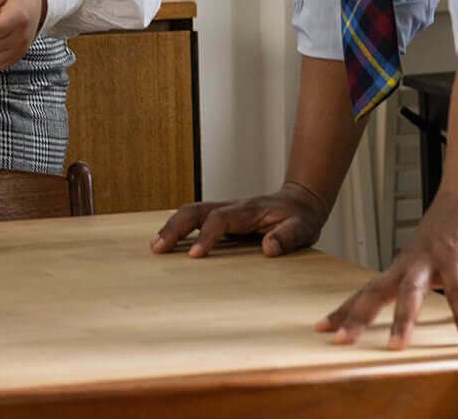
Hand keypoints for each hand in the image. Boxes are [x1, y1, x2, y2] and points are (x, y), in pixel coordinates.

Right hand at [150, 182, 328, 257]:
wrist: (300, 202)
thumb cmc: (300, 218)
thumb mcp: (302, 229)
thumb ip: (287, 237)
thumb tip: (269, 248)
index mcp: (247, 211)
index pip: (219, 220)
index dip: (206, 237)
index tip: (193, 255)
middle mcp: (231, 207)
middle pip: (194, 210)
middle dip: (174, 227)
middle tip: (157, 248)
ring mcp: (224, 211)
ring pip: (190, 212)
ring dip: (171, 227)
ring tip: (155, 246)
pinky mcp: (221, 218)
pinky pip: (195, 219)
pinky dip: (178, 227)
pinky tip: (168, 241)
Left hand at [316, 189, 457, 348]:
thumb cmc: (455, 230)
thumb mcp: (449, 265)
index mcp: (402, 268)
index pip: (367, 292)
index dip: (344, 311)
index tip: (322, 328)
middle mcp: (409, 263)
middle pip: (376, 292)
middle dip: (356, 317)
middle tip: (340, 340)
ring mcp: (430, 260)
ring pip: (410, 292)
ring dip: (402, 320)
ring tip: (395, 346)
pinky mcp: (457, 258)